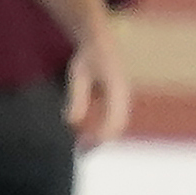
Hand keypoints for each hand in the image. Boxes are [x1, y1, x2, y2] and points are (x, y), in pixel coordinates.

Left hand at [62, 23, 131, 148]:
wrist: (100, 41)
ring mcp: (122, 98)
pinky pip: (112, 120)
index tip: (86, 145)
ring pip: (116, 125)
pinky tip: (85, 138)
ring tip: (83, 150)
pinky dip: (101, 131)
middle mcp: (123, 95)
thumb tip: (72, 122)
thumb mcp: (78, 74)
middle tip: (82, 153)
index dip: (101, 136)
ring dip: (101, 138)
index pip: (114, 121)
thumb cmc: (87, 56)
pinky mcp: (118, 100)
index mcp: (117, 89)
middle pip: (117, 126)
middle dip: (101, 142)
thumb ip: (77, 98)